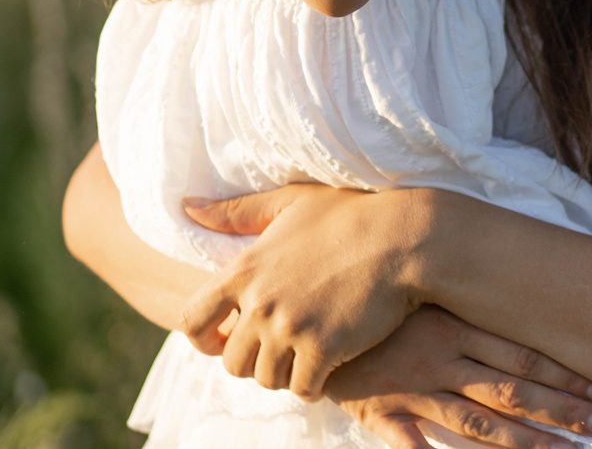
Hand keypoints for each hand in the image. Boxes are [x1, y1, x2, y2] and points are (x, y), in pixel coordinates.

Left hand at [179, 184, 434, 398]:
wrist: (404, 236)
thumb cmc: (351, 215)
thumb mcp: (290, 202)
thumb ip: (236, 212)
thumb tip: (187, 207)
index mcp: (245, 269)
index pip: (191, 319)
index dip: (201, 339)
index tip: (222, 342)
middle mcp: (260, 302)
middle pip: (232, 361)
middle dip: (253, 361)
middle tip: (280, 349)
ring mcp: (290, 328)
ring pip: (267, 379)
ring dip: (285, 374)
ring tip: (306, 356)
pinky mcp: (323, 349)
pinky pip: (303, 389)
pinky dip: (313, 386)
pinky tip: (329, 369)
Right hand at [328, 307, 591, 448]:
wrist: (311, 308)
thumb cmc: (377, 298)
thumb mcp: (425, 295)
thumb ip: (468, 306)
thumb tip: (523, 306)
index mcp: (455, 326)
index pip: (523, 355)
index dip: (566, 374)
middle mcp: (440, 358)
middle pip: (512, 391)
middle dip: (563, 410)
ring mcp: (412, 390)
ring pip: (478, 424)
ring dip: (526, 442)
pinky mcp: (381, 413)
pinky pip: (414, 447)